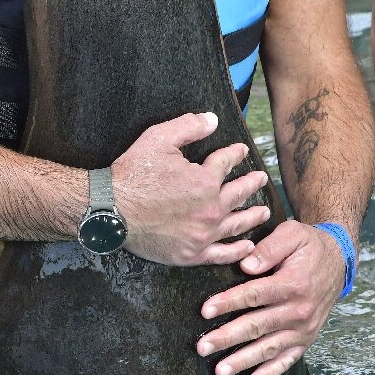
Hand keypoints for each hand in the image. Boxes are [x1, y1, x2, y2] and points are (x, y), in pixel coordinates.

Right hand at [112, 111, 270, 265]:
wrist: (111, 209)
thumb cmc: (134, 172)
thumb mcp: (159, 138)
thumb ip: (189, 126)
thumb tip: (213, 119)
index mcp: (205, 180)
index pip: (226, 163)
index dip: (235, 153)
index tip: (242, 150)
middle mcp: (210, 209)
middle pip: (239, 194)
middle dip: (252, 183)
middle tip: (261, 178)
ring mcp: (202, 234)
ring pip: (237, 225)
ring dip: (253, 216)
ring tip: (264, 211)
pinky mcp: (191, 254)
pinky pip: (222, 254)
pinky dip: (237, 250)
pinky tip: (247, 246)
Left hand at [196, 220, 345, 374]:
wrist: (338, 261)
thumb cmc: (309, 244)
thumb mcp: (292, 233)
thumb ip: (269, 247)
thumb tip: (246, 265)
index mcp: (292, 283)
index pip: (254, 295)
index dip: (228, 303)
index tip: (205, 310)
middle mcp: (298, 310)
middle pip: (256, 326)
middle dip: (227, 337)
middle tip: (203, 347)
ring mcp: (303, 328)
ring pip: (268, 347)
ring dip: (243, 360)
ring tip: (220, 370)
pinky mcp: (306, 338)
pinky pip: (288, 359)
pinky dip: (271, 372)